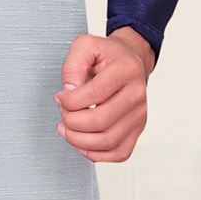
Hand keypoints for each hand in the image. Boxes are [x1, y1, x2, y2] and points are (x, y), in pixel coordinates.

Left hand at [53, 31, 151, 162]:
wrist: (131, 59)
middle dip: (72, 122)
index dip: (69, 100)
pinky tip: (82, 143)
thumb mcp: (86, 45)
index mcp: (125, 71)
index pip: (94, 94)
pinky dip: (97, 154)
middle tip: (63, 113)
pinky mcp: (138, 129)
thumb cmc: (108, 54)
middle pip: (101, 121)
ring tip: (67, 129)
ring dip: (80, 141)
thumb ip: (73, 64)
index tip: (60, 97)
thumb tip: (69, 91)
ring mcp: (139, 115)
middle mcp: (136, 95)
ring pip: (108, 141)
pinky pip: (119, 153)